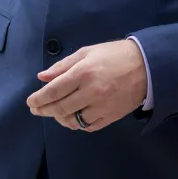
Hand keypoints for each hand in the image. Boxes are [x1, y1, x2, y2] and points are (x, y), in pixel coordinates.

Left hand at [25, 40, 146, 131]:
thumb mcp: (88, 52)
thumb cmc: (114, 55)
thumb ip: (63, 66)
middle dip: (44, 110)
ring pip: (72, 121)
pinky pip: (88, 126)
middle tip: (36, 110)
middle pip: (60, 108)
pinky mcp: (111, 117)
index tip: (30, 102)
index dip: (39, 99)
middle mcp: (91, 92)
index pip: (53, 91)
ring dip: (59, 119)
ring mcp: (101, 107)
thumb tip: (42, 78)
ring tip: (54, 113)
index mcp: (83, 72)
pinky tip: (73, 117)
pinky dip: (77, 124)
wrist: (147, 66)